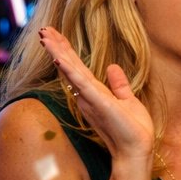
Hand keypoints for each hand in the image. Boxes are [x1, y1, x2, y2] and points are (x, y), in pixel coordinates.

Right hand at [38, 26, 154, 160]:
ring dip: (58, 53)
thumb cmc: (133, 129)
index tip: (56, 34)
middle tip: (44, 29)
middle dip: (58, 47)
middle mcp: (87, 95)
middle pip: (70, 66)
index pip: (78, 68)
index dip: (67, 51)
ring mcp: (90, 99)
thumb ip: (118, 85)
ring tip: (45, 37)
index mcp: (94, 93)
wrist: (136, 149)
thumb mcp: (128, 100)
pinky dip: (70, 71)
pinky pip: (81, 84)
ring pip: (71, 71)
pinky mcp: (97, 103)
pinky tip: (60, 59)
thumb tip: (112, 67)